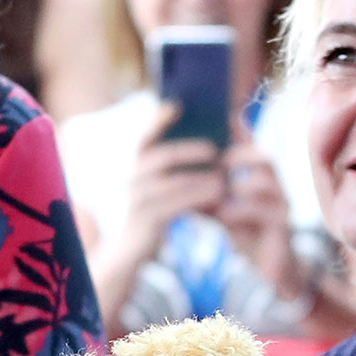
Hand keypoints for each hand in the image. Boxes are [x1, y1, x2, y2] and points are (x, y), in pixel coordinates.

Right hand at [118, 101, 225, 265]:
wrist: (131, 249)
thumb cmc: (153, 212)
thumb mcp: (157, 186)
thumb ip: (174, 166)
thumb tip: (209, 143)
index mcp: (136, 164)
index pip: (145, 136)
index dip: (159, 120)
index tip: (177, 105)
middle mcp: (133, 177)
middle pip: (163, 156)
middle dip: (191, 150)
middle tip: (216, 149)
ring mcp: (138, 198)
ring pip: (174, 181)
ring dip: (201, 178)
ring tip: (224, 177)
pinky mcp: (148, 218)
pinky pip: (177, 204)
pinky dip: (199, 199)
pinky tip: (218, 196)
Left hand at [218, 129, 300, 296]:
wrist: (268, 264)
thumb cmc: (244, 230)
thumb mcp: (222, 207)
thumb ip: (207, 190)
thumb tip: (177, 174)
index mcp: (261, 178)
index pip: (253, 148)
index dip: (242, 132)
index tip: (227, 116)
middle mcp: (275, 187)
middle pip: (266, 159)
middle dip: (242, 156)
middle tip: (220, 162)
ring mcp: (282, 205)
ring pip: (268, 183)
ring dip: (241, 185)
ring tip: (219, 194)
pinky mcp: (283, 226)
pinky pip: (266, 212)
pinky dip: (242, 211)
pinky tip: (224, 216)